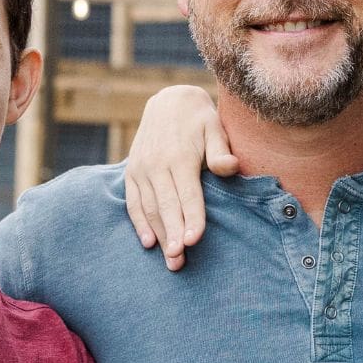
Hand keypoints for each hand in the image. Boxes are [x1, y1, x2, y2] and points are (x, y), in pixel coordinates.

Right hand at [122, 83, 235, 269]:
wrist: (169, 101)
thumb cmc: (199, 121)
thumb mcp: (214, 127)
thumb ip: (220, 150)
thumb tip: (230, 167)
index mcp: (179, 156)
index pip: (187, 194)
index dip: (191, 218)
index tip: (194, 241)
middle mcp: (156, 164)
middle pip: (166, 206)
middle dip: (173, 235)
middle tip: (179, 262)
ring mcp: (141, 169)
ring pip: (149, 208)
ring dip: (159, 236)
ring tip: (170, 260)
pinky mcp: (132, 172)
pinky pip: (133, 202)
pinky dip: (139, 223)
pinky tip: (149, 243)